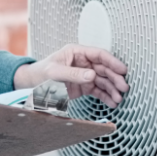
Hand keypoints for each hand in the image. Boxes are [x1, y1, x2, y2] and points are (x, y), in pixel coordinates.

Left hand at [14, 44, 128, 107]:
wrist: (32, 85)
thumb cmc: (41, 73)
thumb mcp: (55, 72)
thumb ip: (73, 74)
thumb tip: (92, 75)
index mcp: (77, 52)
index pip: (99, 54)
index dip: (112, 61)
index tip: (122, 70)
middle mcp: (83, 62)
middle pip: (104, 69)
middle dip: (115, 78)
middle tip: (124, 87)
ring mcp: (85, 75)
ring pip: (103, 81)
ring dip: (112, 89)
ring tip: (119, 99)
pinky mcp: (84, 87)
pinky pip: (98, 91)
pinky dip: (106, 97)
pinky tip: (112, 103)